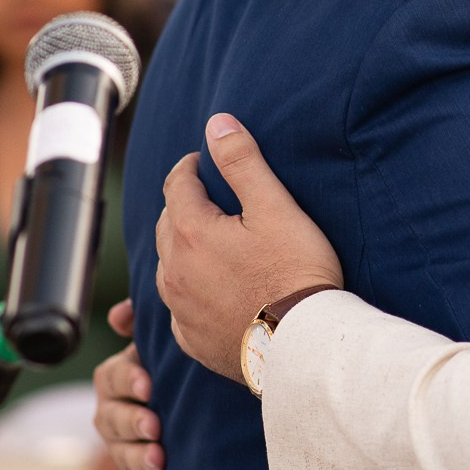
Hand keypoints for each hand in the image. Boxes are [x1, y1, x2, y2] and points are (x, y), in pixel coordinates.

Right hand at [93, 300, 169, 469]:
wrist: (202, 403)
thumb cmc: (179, 363)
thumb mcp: (164, 339)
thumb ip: (143, 322)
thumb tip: (120, 316)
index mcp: (118, 379)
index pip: (110, 378)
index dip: (127, 381)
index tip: (149, 385)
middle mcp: (114, 413)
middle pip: (111, 419)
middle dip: (132, 423)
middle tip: (154, 426)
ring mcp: (125, 445)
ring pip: (122, 454)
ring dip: (139, 459)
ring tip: (160, 459)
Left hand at [153, 114, 344, 385]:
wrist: (302, 345)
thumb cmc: (294, 272)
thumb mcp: (275, 207)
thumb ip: (242, 162)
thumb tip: (217, 123)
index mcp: (191, 232)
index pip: (177, 185)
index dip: (190, 167)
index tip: (202, 162)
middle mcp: (174, 270)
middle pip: (167, 225)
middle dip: (183, 206)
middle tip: (208, 199)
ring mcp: (180, 309)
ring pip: (168, 268)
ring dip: (182, 250)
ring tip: (208, 244)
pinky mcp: (191, 341)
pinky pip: (178, 308)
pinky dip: (189, 292)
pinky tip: (209, 292)